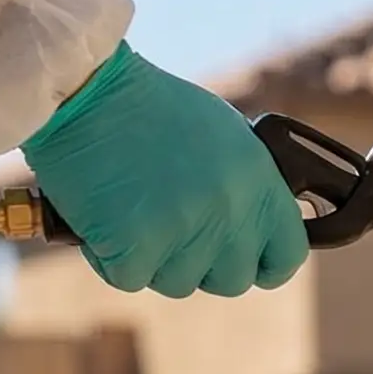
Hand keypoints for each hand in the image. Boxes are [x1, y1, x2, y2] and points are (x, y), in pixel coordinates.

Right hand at [20, 43, 308, 296]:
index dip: (266, 264)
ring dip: (154, 259)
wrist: (85, 90)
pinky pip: (131, 278)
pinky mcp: (136, 245)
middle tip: (172, 230)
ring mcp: (185, 230)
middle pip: (231, 279)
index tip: (249, 262)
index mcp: (259, 181)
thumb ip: (245, 187)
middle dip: (202, 263)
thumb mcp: (223, 136)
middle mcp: (230, 209)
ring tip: (133, 210)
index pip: (287, 253)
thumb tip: (253, 227)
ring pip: (179, 282)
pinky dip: (111, 257)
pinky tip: (104, 218)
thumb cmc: (150, 109)